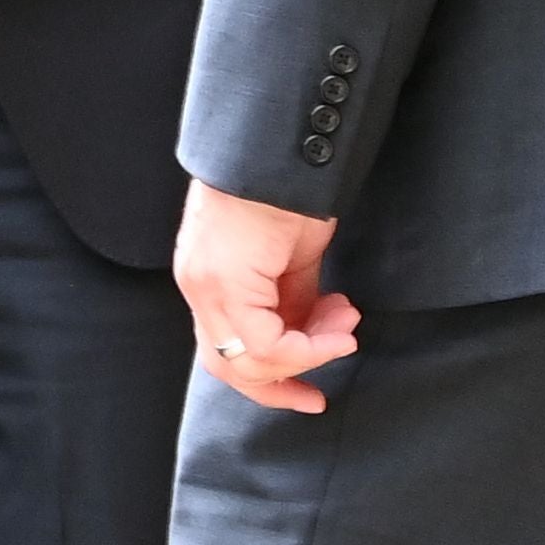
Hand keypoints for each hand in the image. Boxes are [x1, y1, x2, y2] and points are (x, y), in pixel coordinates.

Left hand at [179, 180, 360, 412]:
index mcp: (209, 282)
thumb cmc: (287, 190)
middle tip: (319, 393)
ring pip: (247, 361)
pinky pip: (265, 342)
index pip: (224, 352)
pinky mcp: (225, 282)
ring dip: (308, 354)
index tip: (310, 392)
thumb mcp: (293, 255)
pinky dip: (308, 346)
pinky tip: (341, 325)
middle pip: (228, 367)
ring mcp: (206, 287)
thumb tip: (309, 329)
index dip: (268, 380)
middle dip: (280, 385)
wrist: (278, 151)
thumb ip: (294, 295)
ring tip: (345, 327)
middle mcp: (199, 288)